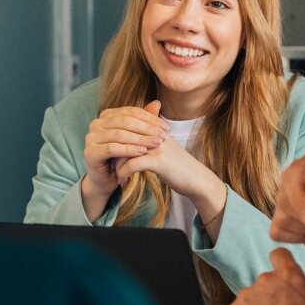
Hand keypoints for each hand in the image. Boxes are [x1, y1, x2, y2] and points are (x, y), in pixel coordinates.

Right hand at [81, 101, 168, 212]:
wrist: (107, 179)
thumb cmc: (123, 157)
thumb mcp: (135, 138)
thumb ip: (143, 121)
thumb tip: (157, 103)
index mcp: (106, 116)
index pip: (130, 112)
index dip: (149, 118)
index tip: (166, 127)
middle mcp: (96, 123)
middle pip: (124, 122)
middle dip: (146, 129)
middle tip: (162, 136)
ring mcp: (91, 137)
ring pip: (119, 134)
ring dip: (140, 139)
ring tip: (155, 144)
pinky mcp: (90, 152)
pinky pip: (112, 148)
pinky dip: (128, 150)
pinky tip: (142, 152)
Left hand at [113, 125, 227, 238]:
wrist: (197, 179)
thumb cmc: (177, 166)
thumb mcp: (161, 148)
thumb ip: (145, 141)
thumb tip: (125, 141)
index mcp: (155, 128)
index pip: (126, 124)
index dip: (114, 137)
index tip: (108, 150)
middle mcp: (155, 134)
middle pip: (123, 135)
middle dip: (113, 150)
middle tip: (107, 162)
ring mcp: (158, 146)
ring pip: (126, 149)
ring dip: (116, 164)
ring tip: (114, 173)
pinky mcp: (159, 161)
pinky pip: (132, 164)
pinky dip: (124, 173)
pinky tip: (122, 181)